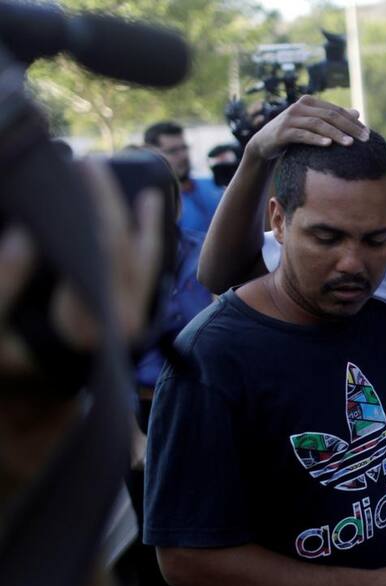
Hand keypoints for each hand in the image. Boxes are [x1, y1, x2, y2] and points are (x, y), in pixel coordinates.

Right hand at [0, 159, 162, 374]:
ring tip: (104, 174)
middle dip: (105, 203)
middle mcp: (120, 322)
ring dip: (129, 212)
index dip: (92, 209)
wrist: (31, 400)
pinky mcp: (133, 315)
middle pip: (121, 248)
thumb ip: (0, 283)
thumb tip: (26, 236)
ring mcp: (131, 319)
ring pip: (140, 254)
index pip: (100, 253)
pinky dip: (148, 233)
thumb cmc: (7, 360)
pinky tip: (149, 201)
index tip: (72, 171)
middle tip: (84, 164)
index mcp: (87, 326)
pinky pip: (147, 266)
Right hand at [245, 96, 368, 160]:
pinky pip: (302, 135)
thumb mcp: (313, 124)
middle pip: (330, 116)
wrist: (265, 143)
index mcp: (310, 102)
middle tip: (364, 139)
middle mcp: (300, 107)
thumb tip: (357, 112)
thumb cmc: (293, 134)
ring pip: (318, 124)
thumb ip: (332, 118)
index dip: (353, 122)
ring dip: (335, 134)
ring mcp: (290, 118)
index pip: (336, 111)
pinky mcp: (283, 132)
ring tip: (350, 144)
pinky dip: (316, 139)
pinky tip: (328, 144)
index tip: (368, 134)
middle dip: (349, 127)